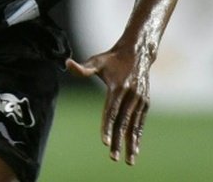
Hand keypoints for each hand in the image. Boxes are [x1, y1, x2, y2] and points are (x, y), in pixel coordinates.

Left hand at [67, 46, 151, 165]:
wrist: (138, 52)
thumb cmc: (112, 58)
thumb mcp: (97, 61)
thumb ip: (83, 68)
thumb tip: (66, 64)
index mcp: (117, 87)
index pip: (111, 111)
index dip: (107, 127)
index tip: (105, 142)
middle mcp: (130, 95)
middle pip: (122, 122)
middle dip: (118, 142)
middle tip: (114, 158)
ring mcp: (139, 100)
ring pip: (133, 125)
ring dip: (131, 143)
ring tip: (128, 160)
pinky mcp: (145, 102)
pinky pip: (140, 122)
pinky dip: (137, 135)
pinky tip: (135, 148)